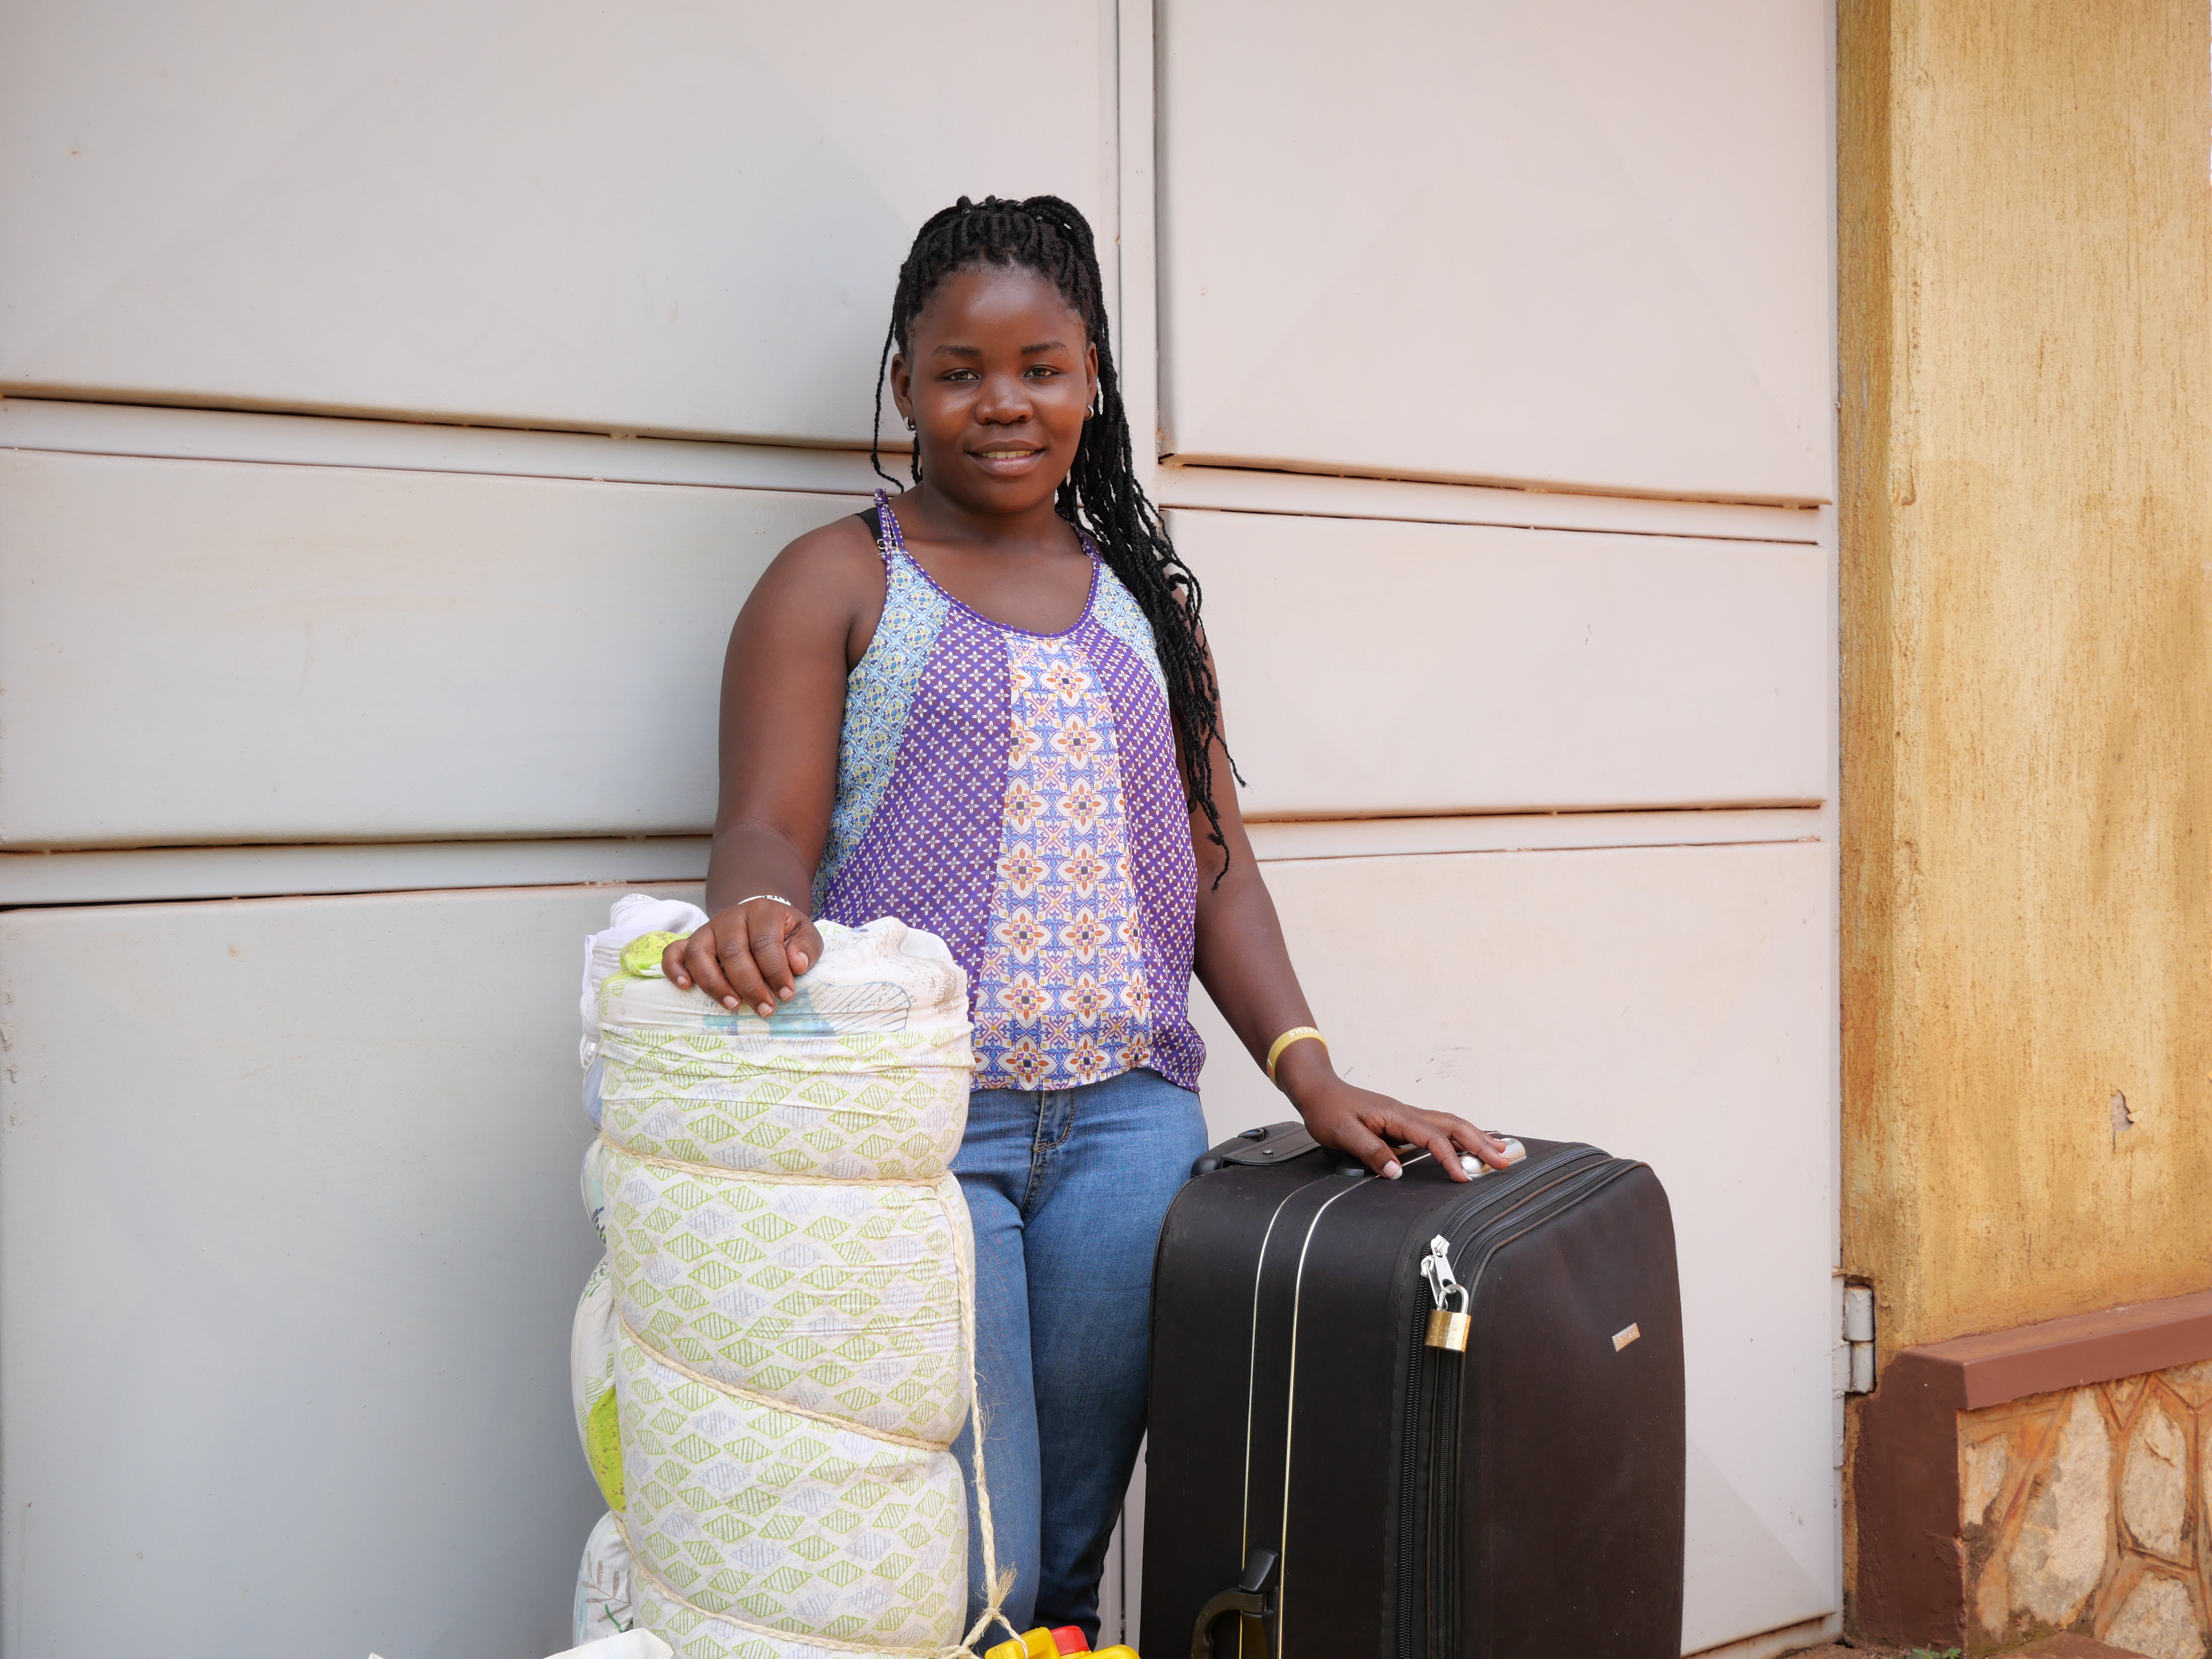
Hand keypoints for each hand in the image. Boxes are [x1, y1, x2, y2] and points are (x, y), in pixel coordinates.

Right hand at [662, 898, 825, 1017]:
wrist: (761, 917)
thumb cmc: (784, 932)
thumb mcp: (804, 933)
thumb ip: (806, 947)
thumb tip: (797, 965)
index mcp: (761, 912)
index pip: (764, 942)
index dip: (775, 971)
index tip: (786, 995)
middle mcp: (730, 917)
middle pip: (732, 951)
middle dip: (749, 985)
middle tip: (764, 1009)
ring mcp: (707, 929)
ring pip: (699, 953)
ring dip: (714, 983)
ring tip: (733, 1005)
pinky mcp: (692, 941)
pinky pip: (673, 951)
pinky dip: (674, 969)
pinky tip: (685, 987)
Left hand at [1285, 1069, 1512, 1182]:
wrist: (1317, 1089)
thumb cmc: (1326, 1109)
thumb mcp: (1341, 1133)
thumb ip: (1369, 1150)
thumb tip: (1396, 1172)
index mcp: (1395, 1115)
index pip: (1432, 1138)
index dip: (1450, 1158)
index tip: (1463, 1178)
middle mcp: (1406, 1113)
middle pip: (1453, 1125)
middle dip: (1480, 1143)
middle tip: (1503, 1163)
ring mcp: (1406, 1116)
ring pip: (1449, 1124)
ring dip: (1475, 1137)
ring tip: (1499, 1153)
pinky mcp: (1402, 1122)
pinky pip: (1438, 1127)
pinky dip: (1459, 1136)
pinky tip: (1469, 1144)